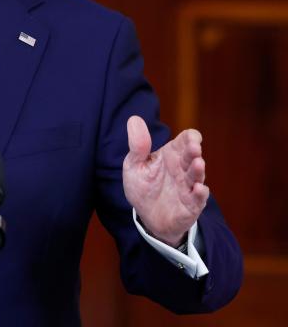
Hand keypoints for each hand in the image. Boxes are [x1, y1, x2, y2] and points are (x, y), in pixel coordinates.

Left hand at [123, 115, 208, 245]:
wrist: (146, 216)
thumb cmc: (143, 186)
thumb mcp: (134, 165)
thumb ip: (137, 145)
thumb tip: (134, 118)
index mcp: (171, 155)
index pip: (186, 141)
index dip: (191, 137)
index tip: (191, 137)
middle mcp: (183, 169)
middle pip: (193, 156)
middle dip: (194, 151)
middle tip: (194, 148)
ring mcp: (188, 187)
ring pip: (197, 176)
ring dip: (198, 170)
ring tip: (198, 163)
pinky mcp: (190, 205)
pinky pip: (198, 199)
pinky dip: (200, 194)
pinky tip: (198, 188)